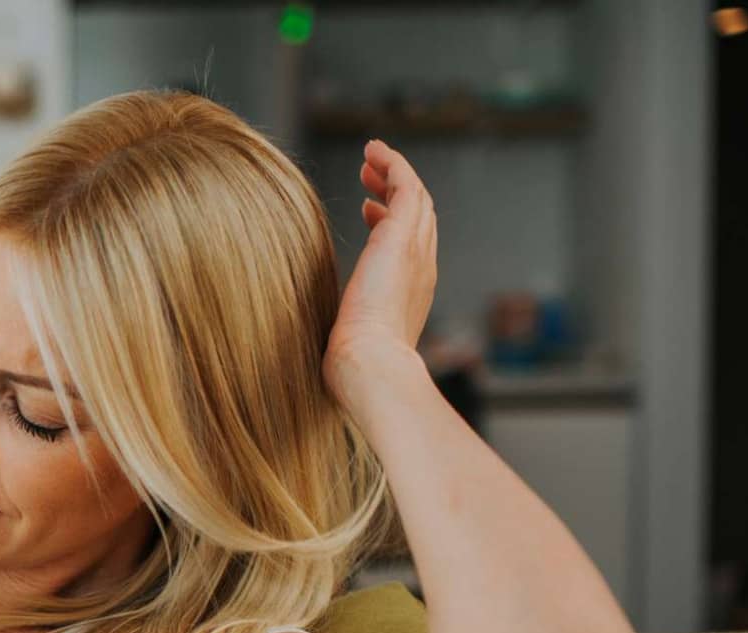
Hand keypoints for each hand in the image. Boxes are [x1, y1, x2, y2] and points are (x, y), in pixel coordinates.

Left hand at [325, 139, 438, 405]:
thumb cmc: (352, 366)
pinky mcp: (401, 235)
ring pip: (416, 197)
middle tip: (370, 176)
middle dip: (396, 192)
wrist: (368, 363)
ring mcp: (415, 250)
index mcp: (410, 294)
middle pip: (419, 217)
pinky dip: (393, 164)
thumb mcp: (351, 340)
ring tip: (370, 160)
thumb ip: (345, 327)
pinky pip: (406, 184)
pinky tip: (373, 151)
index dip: (391, 223)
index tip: (368, 212)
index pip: (410, 247)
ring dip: (394, 173)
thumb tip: (326, 333)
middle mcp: (421, 268)